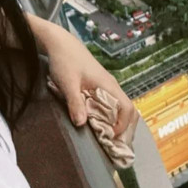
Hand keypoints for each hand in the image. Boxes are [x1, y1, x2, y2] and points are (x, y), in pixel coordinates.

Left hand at [28, 15, 138, 136]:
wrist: (59, 42)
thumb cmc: (65, 60)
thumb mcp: (68, 83)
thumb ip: (75, 103)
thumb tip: (81, 124)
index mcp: (108, 85)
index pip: (127, 108)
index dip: (123, 125)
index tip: (111, 137)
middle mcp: (110, 85)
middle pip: (128, 109)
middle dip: (125, 127)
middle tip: (114, 144)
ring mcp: (105, 85)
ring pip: (119, 107)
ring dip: (117, 122)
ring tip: (107, 137)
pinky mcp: (98, 85)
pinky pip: (110, 104)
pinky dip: (109, 116)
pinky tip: (98, 123)